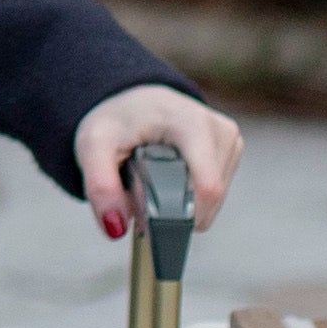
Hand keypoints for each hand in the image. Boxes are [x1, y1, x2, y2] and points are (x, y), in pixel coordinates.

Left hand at [75, 84, 241, 243]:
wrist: (132, 99)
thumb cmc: (115, 120)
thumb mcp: (93, 147)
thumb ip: (100, 187)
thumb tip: (116, 228)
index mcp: (192, 123)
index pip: (207, 186)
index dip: (183, 215)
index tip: (153, 221)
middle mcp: (219, 130)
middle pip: (210, 198)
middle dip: (177, 210)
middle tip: (144, 195)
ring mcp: (231, 140)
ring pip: (216, 200)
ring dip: (185, 203)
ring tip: (158, 181)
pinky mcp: (233, 149)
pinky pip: (217, 192)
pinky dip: (193, 196)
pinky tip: (174, 178)